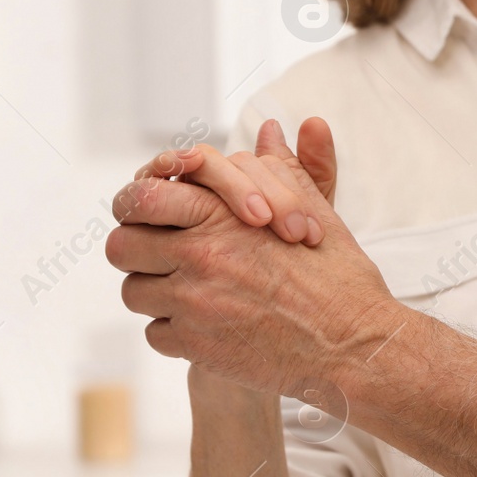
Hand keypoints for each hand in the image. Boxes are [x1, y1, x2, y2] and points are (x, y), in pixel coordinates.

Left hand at [107, 122, 400, 394]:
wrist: (353, 344)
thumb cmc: (340, 278)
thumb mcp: (314, 211)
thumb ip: (282, 169)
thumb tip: (271, 130)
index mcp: (223, 214)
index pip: (141, 198)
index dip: (136, 207)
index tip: (148, 218)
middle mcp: (200, 254)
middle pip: (123, 246)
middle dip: (137, 252)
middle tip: (158, 258)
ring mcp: (193, 302)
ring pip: (134, 292)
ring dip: (155, 294)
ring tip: (189, 295)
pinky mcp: (195, 346)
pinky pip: (155, 333)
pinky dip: (175, 332)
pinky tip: (208, 327)